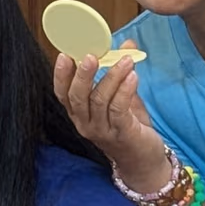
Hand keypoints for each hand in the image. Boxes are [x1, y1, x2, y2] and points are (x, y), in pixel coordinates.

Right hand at [52, 47, 168, 187]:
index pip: (62, 94)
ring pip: (99, 101)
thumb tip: (127, 44)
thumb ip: (121, 73)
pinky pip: (119, 110)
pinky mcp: (120, 134)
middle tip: (90, 56)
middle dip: (82, 75)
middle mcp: (85, 123)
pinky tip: (133, 77)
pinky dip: (125, 91)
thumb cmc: (129, 127)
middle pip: (77, 97)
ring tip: (125, 61)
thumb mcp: (123, 97)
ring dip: (111, 77)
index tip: (64, 54)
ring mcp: (101, 130)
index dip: (61, 75)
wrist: (143, 161)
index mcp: (80, 113)